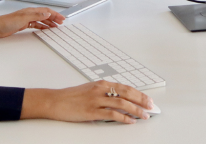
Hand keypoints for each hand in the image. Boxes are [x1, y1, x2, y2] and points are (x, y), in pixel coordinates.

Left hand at [0, 7, 64, 37]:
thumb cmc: (6, 21)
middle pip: (45, 15)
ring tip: (55, 26)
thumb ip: (36, 16)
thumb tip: (47, 14)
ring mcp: (26, 19)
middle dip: (54, 18)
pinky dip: (42, 26)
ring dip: (49, 23)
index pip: (46, 11)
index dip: (55, 14)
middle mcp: (29, 14)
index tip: (62, 18)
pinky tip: (45, 28)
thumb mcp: (23, 18)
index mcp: (30, 11)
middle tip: (61, 22)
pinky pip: (36, 25)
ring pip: (41, 20)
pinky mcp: (23, 25)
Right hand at [21, 81, 152, 123]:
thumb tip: (119, 98)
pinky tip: (130, 121)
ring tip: (144, 115)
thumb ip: (103, 92)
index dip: (139, 93)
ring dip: (136, 110)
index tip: (148, 99)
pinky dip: (123, 118)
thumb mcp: (89, 89)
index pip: (125, 87)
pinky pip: (112, 114)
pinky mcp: (92, 111)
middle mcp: (100, 90)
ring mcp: (96, 100)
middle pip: (127, 94)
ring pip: (122, 104)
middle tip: (151, 106)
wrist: (54, 101)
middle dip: (141, 100)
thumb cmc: (70, 96)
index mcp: (101, 84)